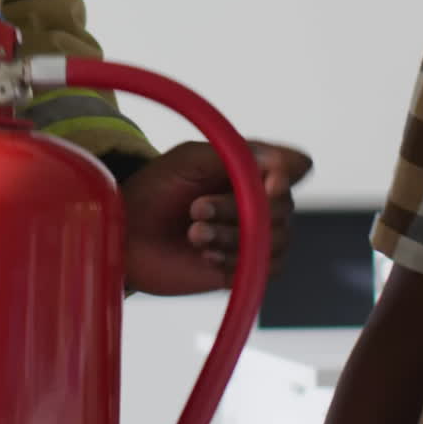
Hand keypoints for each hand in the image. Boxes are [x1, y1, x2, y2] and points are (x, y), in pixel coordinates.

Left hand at [122, 139, 311, 295]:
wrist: (127, 234)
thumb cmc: (156, 189)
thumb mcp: (189, 160)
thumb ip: (235, 155)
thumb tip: (281, 162)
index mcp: (251, 167)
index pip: (295, 166)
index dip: (287, 175)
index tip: (266, 185)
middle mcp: (260, 199)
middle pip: (283, 206)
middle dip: (237, 210)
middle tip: (195, 209)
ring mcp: (255, 235)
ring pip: (276, 240)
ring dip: (232, 237)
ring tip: (194, 234)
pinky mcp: (246, 268)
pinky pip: (267, 268)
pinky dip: (236, 262)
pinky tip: (205, 256)